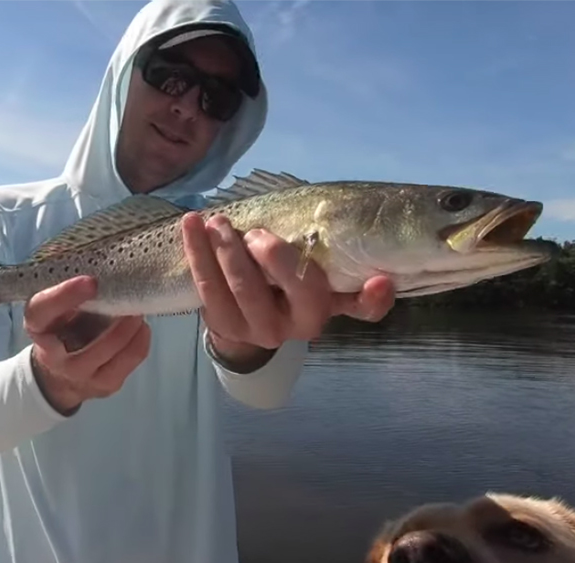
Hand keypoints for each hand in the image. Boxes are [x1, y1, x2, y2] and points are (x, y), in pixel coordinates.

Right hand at [23, 276, 151, 414]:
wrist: (57, 374)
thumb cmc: (61, 328)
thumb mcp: (56, 309)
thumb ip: (72, 294)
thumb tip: (105, 271)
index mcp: (38, 329)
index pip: (42, 312)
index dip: (64, 296)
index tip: (90, 281)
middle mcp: (54, 358)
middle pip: (93, 344)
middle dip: (118, 320)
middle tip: (132, 299)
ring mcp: (81, 376)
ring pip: (115, 352)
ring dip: (133, 329)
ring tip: (139, 312)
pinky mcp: (104, 385)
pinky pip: (130, 360)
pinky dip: (140, 340)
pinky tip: (140, 328)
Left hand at [180, 213, 394, 369]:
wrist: (245, 319)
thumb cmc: (285, 283)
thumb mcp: (314, 276)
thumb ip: (339, 263)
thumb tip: (376, 267)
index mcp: (326, 309)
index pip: (358, 308)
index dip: (372, 299)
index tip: (381, 281)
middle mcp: (298, 326)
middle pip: (294, 292)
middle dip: (275, 256)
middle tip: (258, 231)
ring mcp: (258, 329)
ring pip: (245, 289)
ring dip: (228, 250)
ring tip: (218, 222)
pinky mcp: (223, 324)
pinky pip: (207, 286)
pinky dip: (198, 252)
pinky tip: (192, 225)